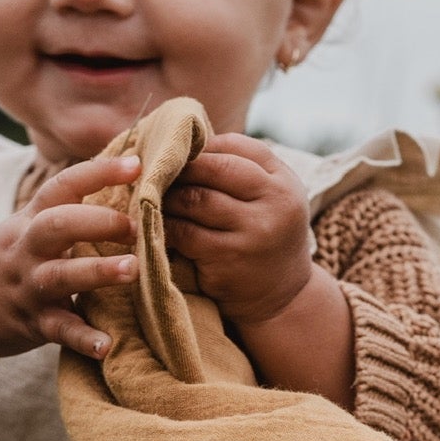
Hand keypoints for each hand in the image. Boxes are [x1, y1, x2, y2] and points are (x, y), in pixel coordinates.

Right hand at [0, 151, 139, 400]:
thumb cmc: (10, 259)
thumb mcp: (29, 227)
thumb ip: (69, 209)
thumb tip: (127, 179)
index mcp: (31, 219)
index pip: (62, 185)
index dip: (98, 171)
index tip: (135, 164)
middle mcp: (28, 248)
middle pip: (57, 224)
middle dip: (99, 221)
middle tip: (135, 228)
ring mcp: (29, 287)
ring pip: (61, 275)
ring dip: (98, 271)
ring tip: (133, 269)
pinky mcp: (32, 324)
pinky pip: (59, 330)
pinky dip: (83, 339)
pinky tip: (107, 345)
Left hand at [161, 134, 312, 325]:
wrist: (284, 297)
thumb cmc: (267, 237)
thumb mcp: (272, 199)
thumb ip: (243, 171)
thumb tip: (185, 142)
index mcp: (285, 182)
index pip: (238, 147)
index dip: (205, 147)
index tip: (183, 153)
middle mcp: (275, 204)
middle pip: (215, 168)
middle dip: (183, 168)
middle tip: (159, 171)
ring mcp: (253, 233)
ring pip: (195, 199)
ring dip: (169, 196)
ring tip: (154, 196)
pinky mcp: (228, 259)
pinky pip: (185, 233)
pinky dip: (167, 226)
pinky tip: (158, 224)